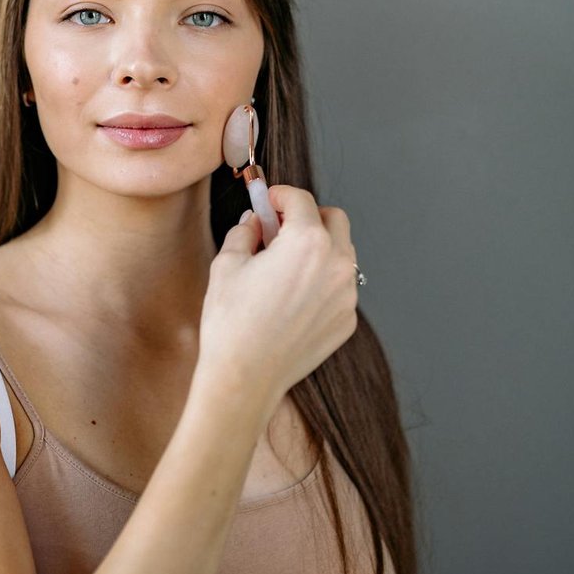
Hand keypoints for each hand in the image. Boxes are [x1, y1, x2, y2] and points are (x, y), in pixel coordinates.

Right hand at [196, 185, 360, 415]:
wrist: (244, 377)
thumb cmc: (232, 323)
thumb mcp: (227, 265)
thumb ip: (245, 232)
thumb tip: (254, 222)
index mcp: (307, 243)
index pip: (301, 200)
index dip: (280, 195)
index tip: (268, 201)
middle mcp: (336, 265)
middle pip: (334, 219)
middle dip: (309, 216)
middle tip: (281, 228)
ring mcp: (346, 295)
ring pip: (342, 254)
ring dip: (319, 248)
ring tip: (285, 266)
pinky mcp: (346, 320)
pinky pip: (340, 288)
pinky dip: (322, 282)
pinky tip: (293, 298)